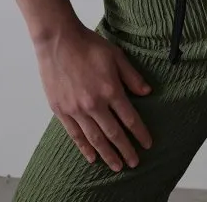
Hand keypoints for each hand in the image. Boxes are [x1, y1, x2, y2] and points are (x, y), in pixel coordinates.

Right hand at [35, 21, 153, 170]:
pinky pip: (75, 135)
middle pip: (113, 133)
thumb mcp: (116, 56)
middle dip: (125, 150)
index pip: (129, 118)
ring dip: (107, 154)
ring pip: (95, 138)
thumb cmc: (88, 45)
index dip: (139, 133)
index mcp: (110, 90)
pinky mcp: (61, 111)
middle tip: (134, 162)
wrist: (59, 41)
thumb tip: (147, 92)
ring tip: (117, 166)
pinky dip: (84, 148)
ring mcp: (76, 109)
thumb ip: (132, 76)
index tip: (147, 144)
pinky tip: (92, 157)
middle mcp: (94, 104)